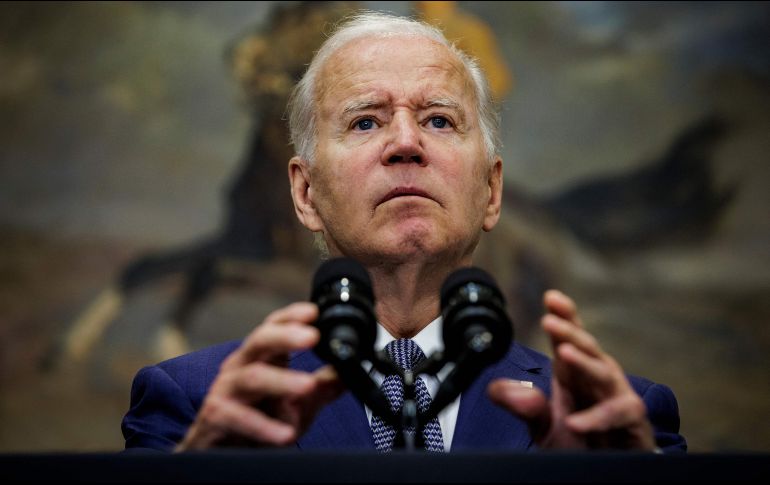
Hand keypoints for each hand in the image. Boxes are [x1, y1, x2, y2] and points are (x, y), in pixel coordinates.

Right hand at [176, 302, 343, 449]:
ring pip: (251, 377)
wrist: (223, 454)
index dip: (291, 316)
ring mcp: (225, 390)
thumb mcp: (298, 403)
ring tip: (308, 386)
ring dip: (281, 381)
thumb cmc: (259, 420)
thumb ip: (324, 386)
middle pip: (259, 341)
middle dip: (285, 336)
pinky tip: (285, 435)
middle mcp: (240, 366)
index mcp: (260, 357)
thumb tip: (352, 370)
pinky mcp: (216, 417)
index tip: (314, 311)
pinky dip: (263, 427)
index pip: (273, 327)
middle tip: (312, 337)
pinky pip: (239, 418)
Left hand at [488, 290, 655, 449]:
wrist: (604, 470)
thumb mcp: (541, 425)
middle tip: (548, 320)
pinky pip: (617, 413)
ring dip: (584, 362)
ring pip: (603, 372)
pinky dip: (596, 418)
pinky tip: (575, 422)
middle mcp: (596, 377)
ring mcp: (616, 395)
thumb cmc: (578, 442)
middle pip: (586, 346)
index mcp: (574, 371)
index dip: (564, 316)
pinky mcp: (630, 419)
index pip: (568, 337)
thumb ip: (521, 406)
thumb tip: (495, 388)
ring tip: (563, 353)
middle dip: (569, 331)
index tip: (551, 297)